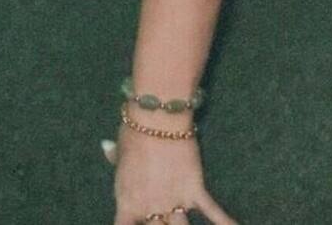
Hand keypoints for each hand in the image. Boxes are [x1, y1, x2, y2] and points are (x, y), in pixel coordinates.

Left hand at [112, 124, 238, 224]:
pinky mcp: (195, 190)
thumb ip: (115, 158)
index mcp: (127, 204)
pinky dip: (225, 223)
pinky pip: (211, 211)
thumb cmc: (134, 131)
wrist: (158, 117)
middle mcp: (151, 209)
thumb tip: (106, 150)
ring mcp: (174, 201)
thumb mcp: (119, 148)